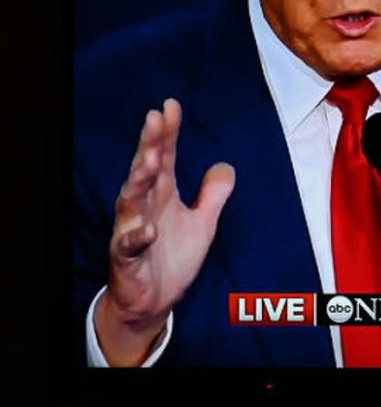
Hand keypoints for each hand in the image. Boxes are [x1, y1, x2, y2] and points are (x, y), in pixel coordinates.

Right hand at [94, 98, 234, 365]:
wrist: (154, 301)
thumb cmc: (172, 257)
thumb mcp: (203, 222)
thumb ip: (213, 194)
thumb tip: (226, 165)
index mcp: (162, 194)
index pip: (164, 157)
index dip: (167, 133)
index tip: (171, 106)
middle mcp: (144, 207)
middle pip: (145, 170)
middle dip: (149, 144)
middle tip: (155, 119)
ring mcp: (133, 230)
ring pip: (131, 200)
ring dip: (139, 179)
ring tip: (150, 159)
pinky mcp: (127, 258)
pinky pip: (129, 245)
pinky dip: (137, 237)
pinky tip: (147, 229)